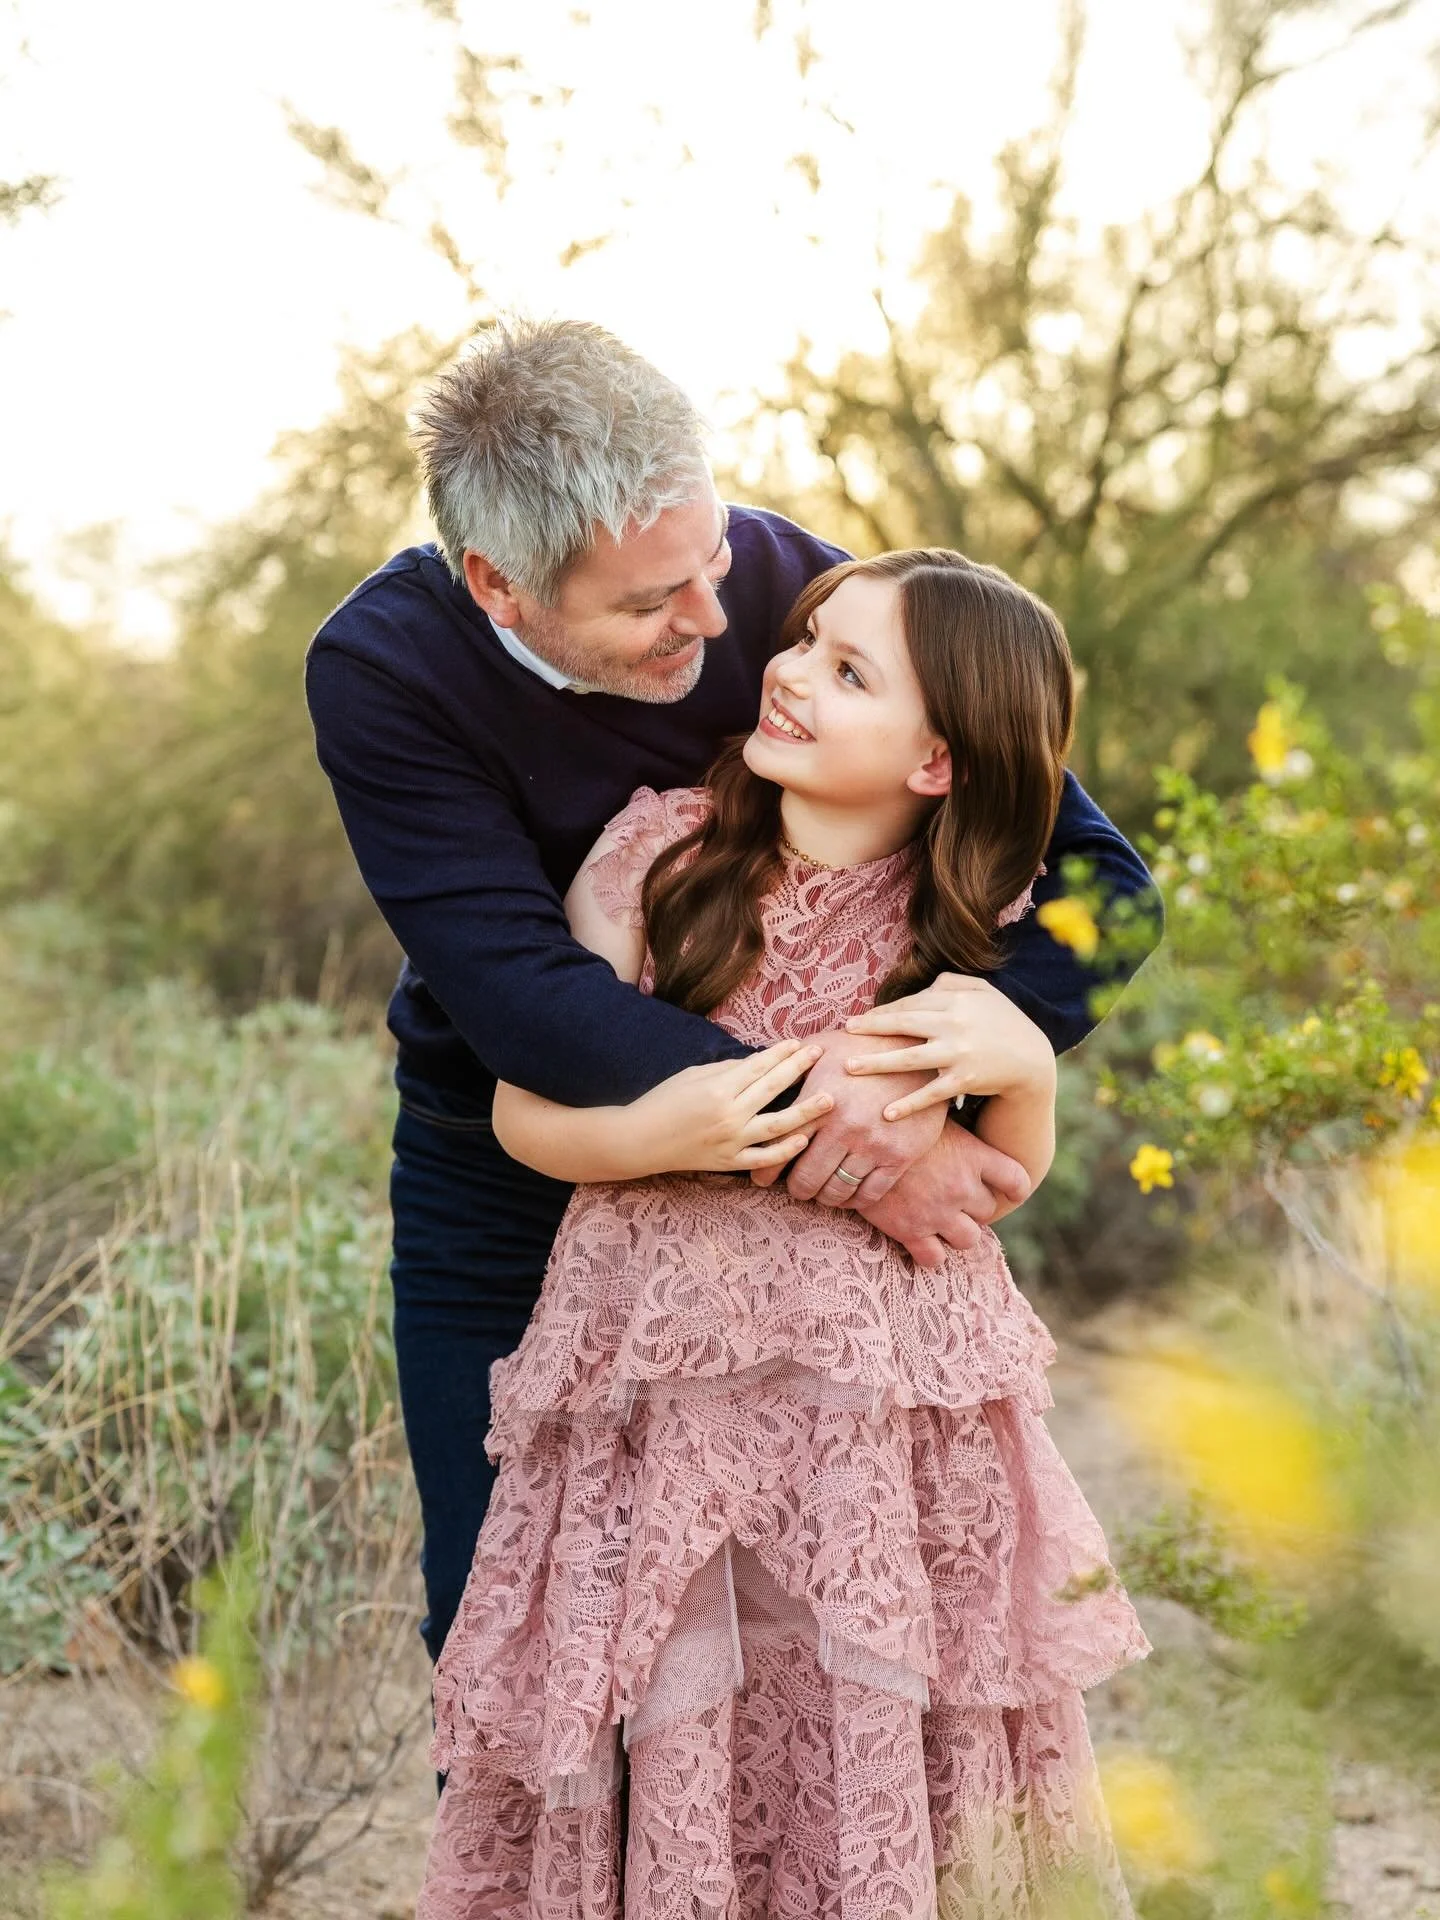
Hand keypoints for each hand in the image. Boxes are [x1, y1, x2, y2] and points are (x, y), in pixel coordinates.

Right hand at [631, 1041, 834, 1174]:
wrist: (640, 1140)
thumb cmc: (663, 1101)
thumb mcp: (692, 1075)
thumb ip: (726, 1069)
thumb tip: (757, 1063)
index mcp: (718, 1088)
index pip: (759, 1066)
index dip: (781, 1053)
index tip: (799, 1043)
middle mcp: (729, 1114)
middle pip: (773, 1088)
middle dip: (798, 1069)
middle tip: (819, 1056)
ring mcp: (731, 1141)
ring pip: (777, 1125)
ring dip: (805, 1111)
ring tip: (829, 1099)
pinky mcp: (729, 1162)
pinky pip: (762, 1158)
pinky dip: (783, 1151)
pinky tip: (803, 1139)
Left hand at [750, 1030, 946, 1207]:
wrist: (918, 1051)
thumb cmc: (864, 1046)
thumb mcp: (824, 1047)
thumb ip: (792, 1066)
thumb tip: (764, 1075)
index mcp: (821, 1102)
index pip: (783, 1146)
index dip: (768, 1169)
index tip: (761, 1179)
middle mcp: (845, 1128)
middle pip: (808, 1177)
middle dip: (798, 1189)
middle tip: (797, 1188)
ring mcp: (873, 1145)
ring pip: (838, 1191)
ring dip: (825, 1197)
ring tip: (821, 1192)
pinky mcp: (899, 1156)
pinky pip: (870, 1194)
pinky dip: (855, 1200)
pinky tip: (848, 1194)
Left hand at [843, 974, 1054, 1119]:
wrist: (1031, 1061)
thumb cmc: (1002, 1022)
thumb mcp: (983, 992)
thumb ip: (951, 984)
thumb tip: (921, 986)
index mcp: (956, 1000)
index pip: (910, 1004)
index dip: (881, 1012)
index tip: (857, 1021)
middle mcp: (955, 1024)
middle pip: (903, 1024)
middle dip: (870, 1029)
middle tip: (844, 1033)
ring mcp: (958, 1054)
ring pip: (909, 1058)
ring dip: (876, 1064)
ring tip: (850, 1069)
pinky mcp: (964, 1080)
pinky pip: (930, 1093)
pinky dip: (909, 1104)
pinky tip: (886, 1113)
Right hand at [856, 1125, 1030, 1267]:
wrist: (854, 1136)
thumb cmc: (893, 1118)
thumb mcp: (931, 1115)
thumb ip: (951, 1126)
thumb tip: (964, 1115)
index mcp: (972, 1155)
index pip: (1016, 1180)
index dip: (1015, 1188)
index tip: (1008, 1191)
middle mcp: (961, 1187)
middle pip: (988, 1210)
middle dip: (974, 1206)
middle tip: (952, 1195)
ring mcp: (938, 1212)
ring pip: (968, 1240)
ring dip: (957, 1232)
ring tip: (939, 1219)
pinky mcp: (910, 1230)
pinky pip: (933, 1258)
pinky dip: (930, 1254)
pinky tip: (919, 1240)